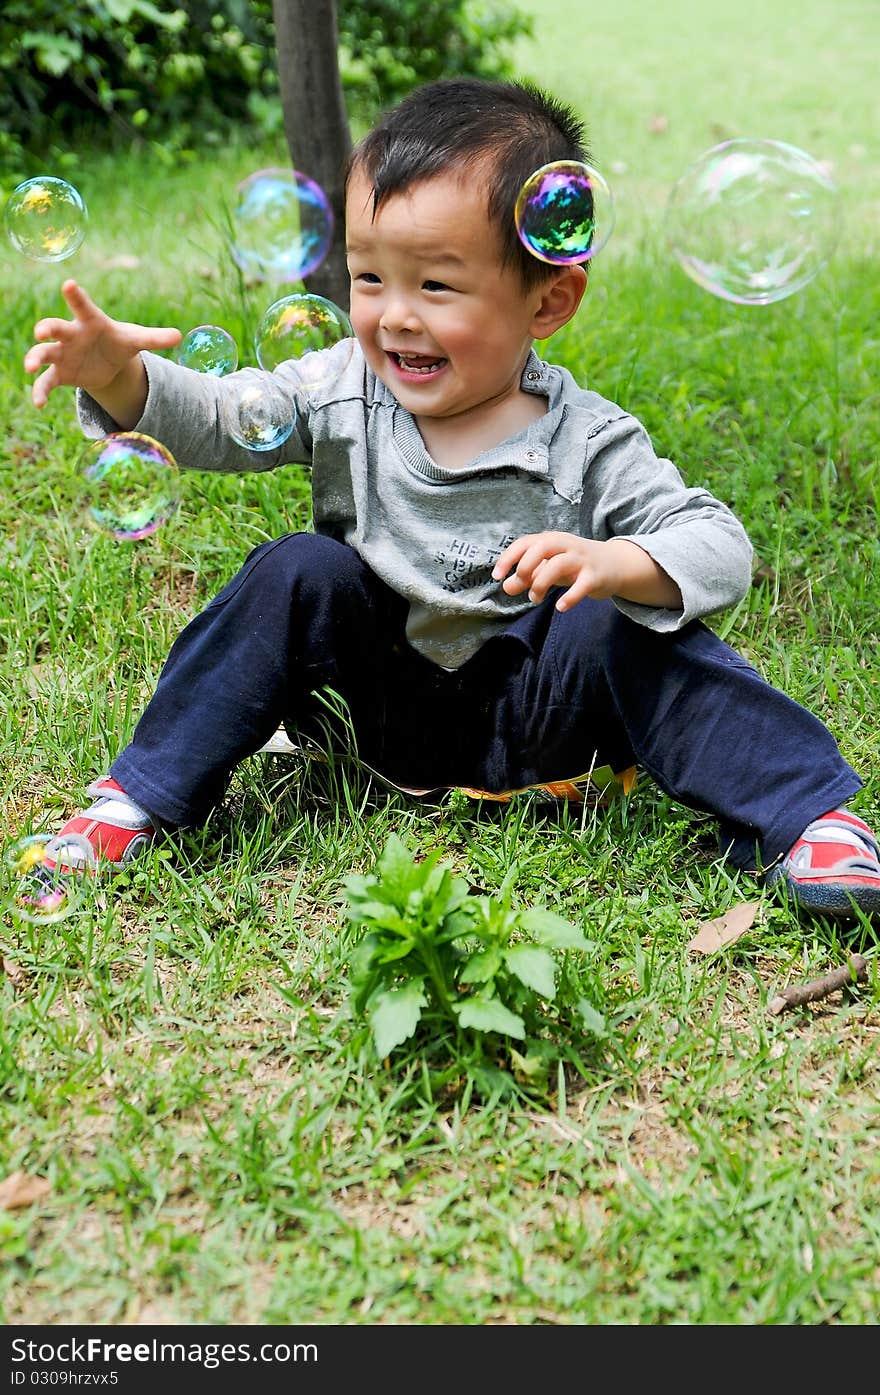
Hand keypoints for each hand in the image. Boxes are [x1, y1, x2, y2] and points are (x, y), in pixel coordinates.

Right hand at [24, 279, 180, 409]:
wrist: (107, 362)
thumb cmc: (118, 343)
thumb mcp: (135, 340)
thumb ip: (154, 338)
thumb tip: (179, 336)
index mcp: (90, 321)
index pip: (82, 306)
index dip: (75, 296)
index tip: (68, 284)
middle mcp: (71, 334)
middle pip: (55, 327)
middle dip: (47, 328)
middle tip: (42, 332)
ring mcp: (62, 353)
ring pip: (44, 353)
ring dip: (35, 358)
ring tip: (30, 367)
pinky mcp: (60, 373)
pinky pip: (46, 382)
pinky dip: (40, 392)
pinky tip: (39, 404)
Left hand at [492, 531, 681, 611]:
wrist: (614, 565)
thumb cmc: (574, 566)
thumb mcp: (549, 568)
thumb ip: (528, 577)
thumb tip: (507, 587)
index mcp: (551, 540)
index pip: (524, 543)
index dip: (508, 558)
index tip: (496, 576)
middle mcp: (565, 545)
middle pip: (540, 548)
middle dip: (525, 567)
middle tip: (521, 584)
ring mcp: (582, 560)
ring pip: (558, 565)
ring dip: (541, 584)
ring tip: (536, 599)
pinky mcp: (595, 576)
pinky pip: (582, 585)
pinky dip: (570, 597)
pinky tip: (560, 607)